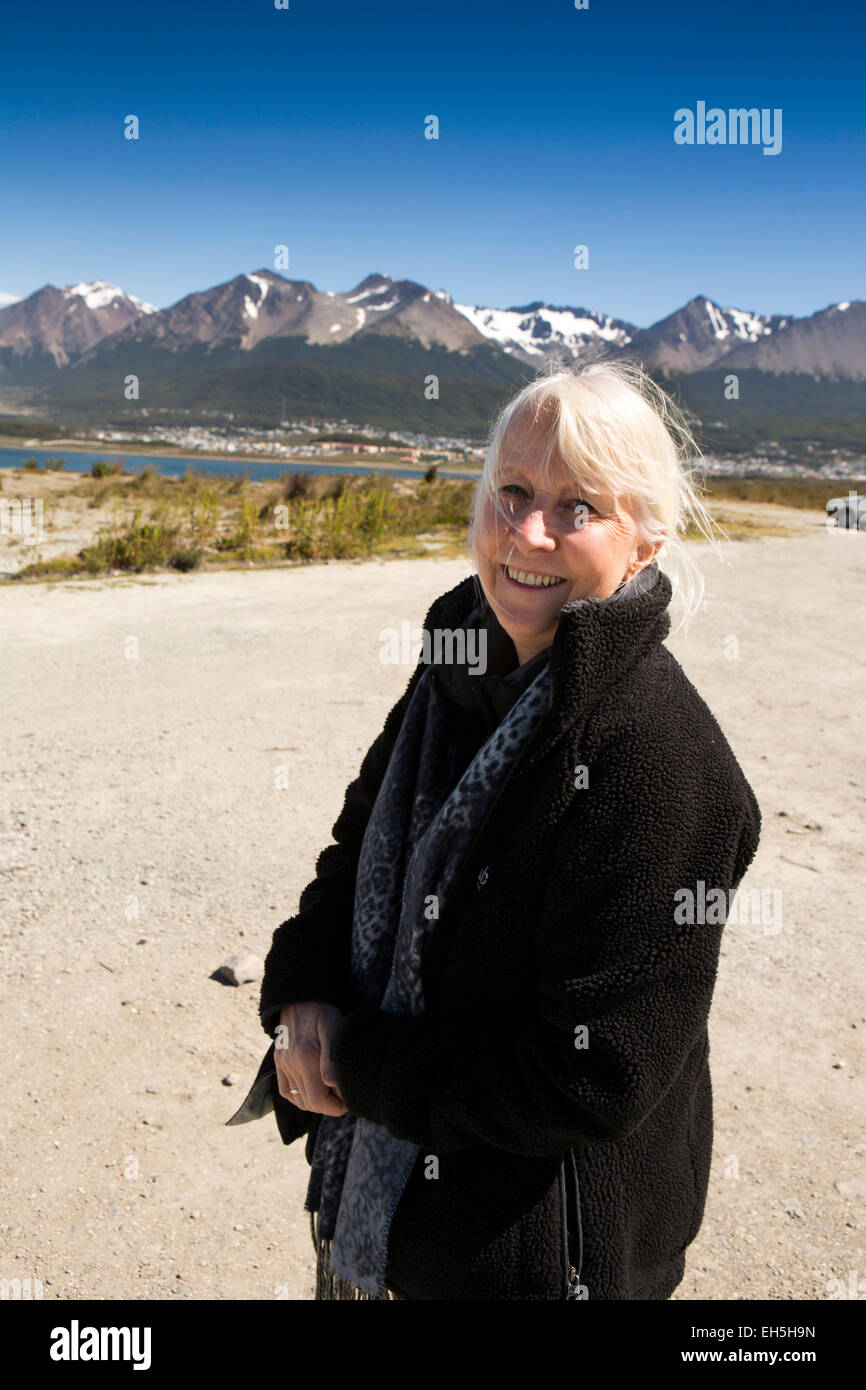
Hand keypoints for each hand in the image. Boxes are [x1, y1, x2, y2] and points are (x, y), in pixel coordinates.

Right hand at [274, 1001, 347, 1116]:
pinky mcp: (279, 1062)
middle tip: (343, 1097)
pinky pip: (285, 1091)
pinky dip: (298, 1098)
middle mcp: (291, 1064)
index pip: (318, 1100)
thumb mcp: (333, 1026)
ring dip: (315, 1103)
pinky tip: (312, 1091)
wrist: (300, 997)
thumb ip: (331, 1056)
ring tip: (331, 1094)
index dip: (335, 1107)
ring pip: (298, 1100)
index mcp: (305, 1057)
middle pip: (309, 1104)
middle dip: (329, 1107)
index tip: (348, 1101)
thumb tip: (330, 1082)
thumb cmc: (322, 1011)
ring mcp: (283, 1064)